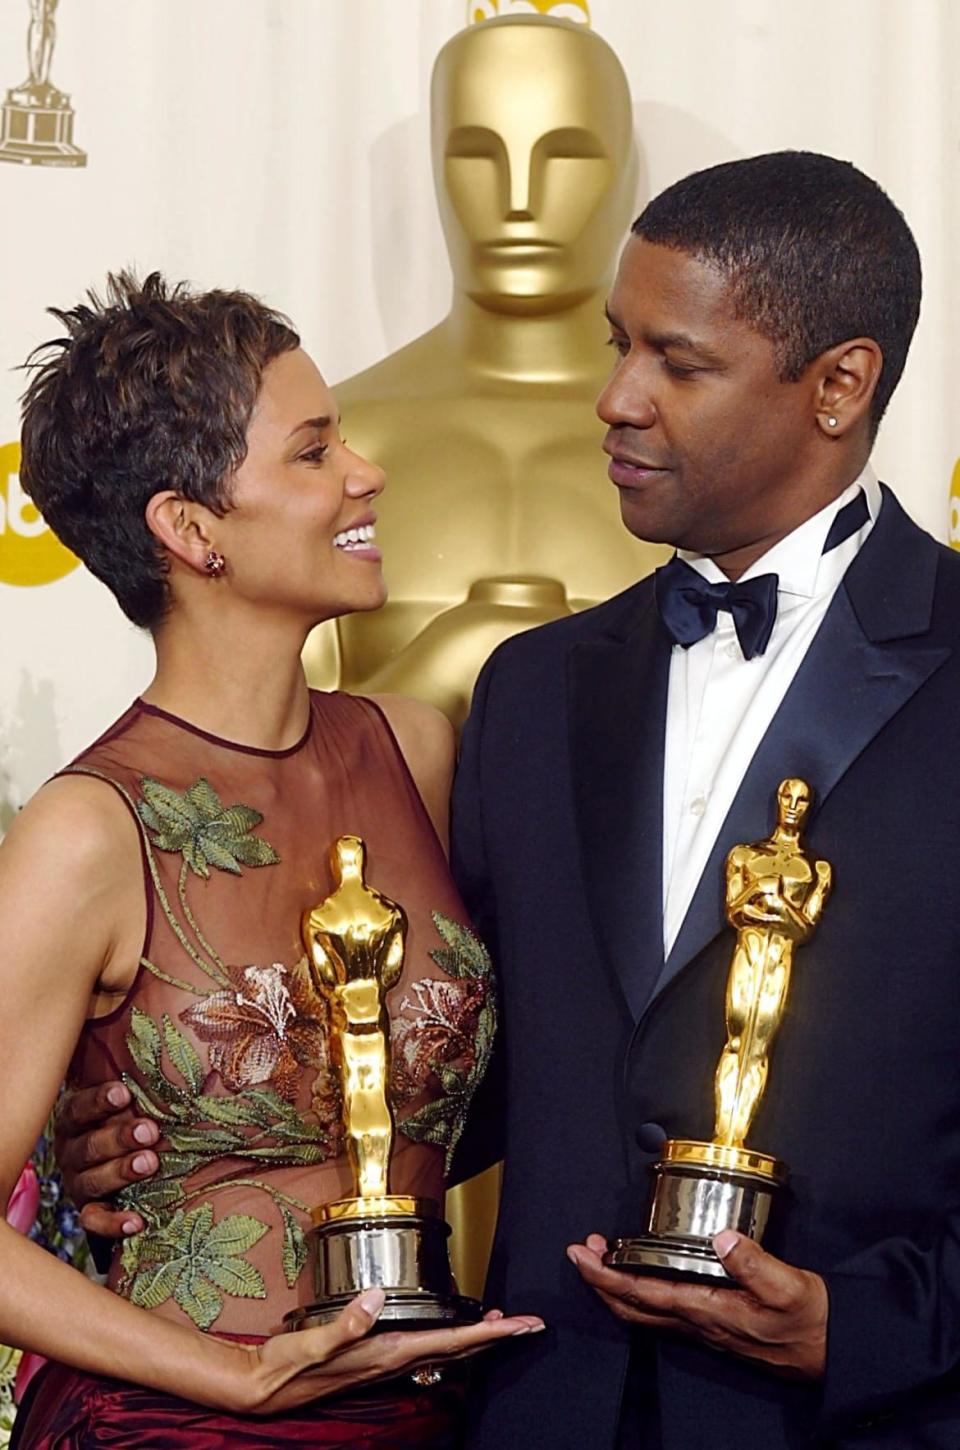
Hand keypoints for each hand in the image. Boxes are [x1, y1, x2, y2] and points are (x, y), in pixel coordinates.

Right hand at [55, 1081, 160, 1236]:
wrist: (125, 1161)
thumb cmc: (131, 1116)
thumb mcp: (129, 1100)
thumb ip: (140, 1085)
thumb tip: (173, 1041)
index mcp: (74, 1118)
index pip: (79, 1107)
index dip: (99, 1100)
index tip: (125, 1094)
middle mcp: (70, 1150)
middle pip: (87, 1146)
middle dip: (119, 1138)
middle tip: (150, 1131)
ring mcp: (77, 1181)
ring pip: (91, 1181)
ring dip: (120, 1172)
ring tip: (150, 1164)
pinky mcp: (88, 1209)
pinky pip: (94, 1220)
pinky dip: (113, 1223)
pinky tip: (137, 1222)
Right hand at [229, 1289, 544, 1413]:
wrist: (265, 1387)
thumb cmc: (287, 1365)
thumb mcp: (312, 1341)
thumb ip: (347, 1323)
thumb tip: (376, 1297)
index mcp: (388, 1353)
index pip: (453, 1342)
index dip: (492, 1333)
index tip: (523, 1324)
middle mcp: (394, 1362)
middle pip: (460, 1350)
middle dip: (498, 1337)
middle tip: (530, 1323)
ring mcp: (388, 1364)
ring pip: (447, 1352)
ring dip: (478, 1338)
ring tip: (501, 1322)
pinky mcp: (378, 1360)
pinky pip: (428, 1351)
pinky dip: (451, 1340)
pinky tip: (452, 1332)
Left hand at [567, 1231, 826, 1379]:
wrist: (833, 1351)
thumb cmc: (812, 1321)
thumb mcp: (789, 1287)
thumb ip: (754, 1263)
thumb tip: (722, 1237)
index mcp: (710, 1311)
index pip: (644, 1295)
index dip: (607, 1277)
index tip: (583, 1256)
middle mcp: (700, 1323)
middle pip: (633, 1309)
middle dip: (600, 1282)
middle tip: (582, 1252)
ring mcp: (705, 1327)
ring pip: (646, 1312)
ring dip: (618, 1287)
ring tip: (604, 1257)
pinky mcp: (715, 1324)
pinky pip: (664, 1312)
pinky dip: (641, 1293)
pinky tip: (642, 1276)